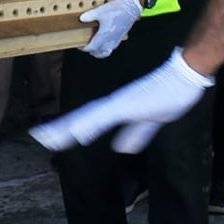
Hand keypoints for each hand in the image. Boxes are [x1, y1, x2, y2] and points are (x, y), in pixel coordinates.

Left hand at [29, 48, 212, 151]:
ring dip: (68, 127)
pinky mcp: (129, 105)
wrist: (185, 75)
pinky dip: (90, 124)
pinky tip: (77, 133)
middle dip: (60, 128)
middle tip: (38, 137)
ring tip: (49, 137)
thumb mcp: (151, 121)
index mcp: (117, 108)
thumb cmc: (169, 92)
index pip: (88, 120)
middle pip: (82, 118)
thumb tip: (121, 148)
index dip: (68, 128)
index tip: (51, 137)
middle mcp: (113, 104)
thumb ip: (136, 134)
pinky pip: (106, 116)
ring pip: (88, 117)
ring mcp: (120, 103)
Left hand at [78, 0, 142, 57]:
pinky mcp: (120, 38)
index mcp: (104, 35)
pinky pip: (111, 47)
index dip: (84, 48)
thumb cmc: (117, 10)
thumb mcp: (101, 11)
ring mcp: (116, 40)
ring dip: (98, 51)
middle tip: (85, 45)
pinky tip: (103, 40)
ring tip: (93, 45)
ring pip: (105, 52)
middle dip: (91, 51)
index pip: (92, 48)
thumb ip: (90, 15)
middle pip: (98, 53)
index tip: (79, 45)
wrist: (131, 8)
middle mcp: (110, 40)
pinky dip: (105, 48)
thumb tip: (81, 19)